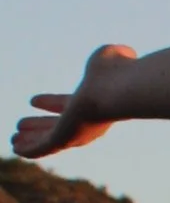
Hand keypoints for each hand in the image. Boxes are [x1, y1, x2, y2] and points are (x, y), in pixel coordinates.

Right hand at [14, 45, 135, 160]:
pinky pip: (42, 148)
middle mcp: (84, 121)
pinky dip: (29, 149)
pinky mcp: (63, 140)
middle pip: (56, 126)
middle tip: (20, 124)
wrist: (116, 89)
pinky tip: (15, 148)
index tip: (32, 100)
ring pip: (48, 139)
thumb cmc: (115, 72)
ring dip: (30, 139)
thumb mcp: (109, 57)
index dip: (49, 103)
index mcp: (91, 104)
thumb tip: (123, 52)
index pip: (66, 105)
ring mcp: (74, 132)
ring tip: (13, 138)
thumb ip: (112, 56)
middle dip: (38, 126)